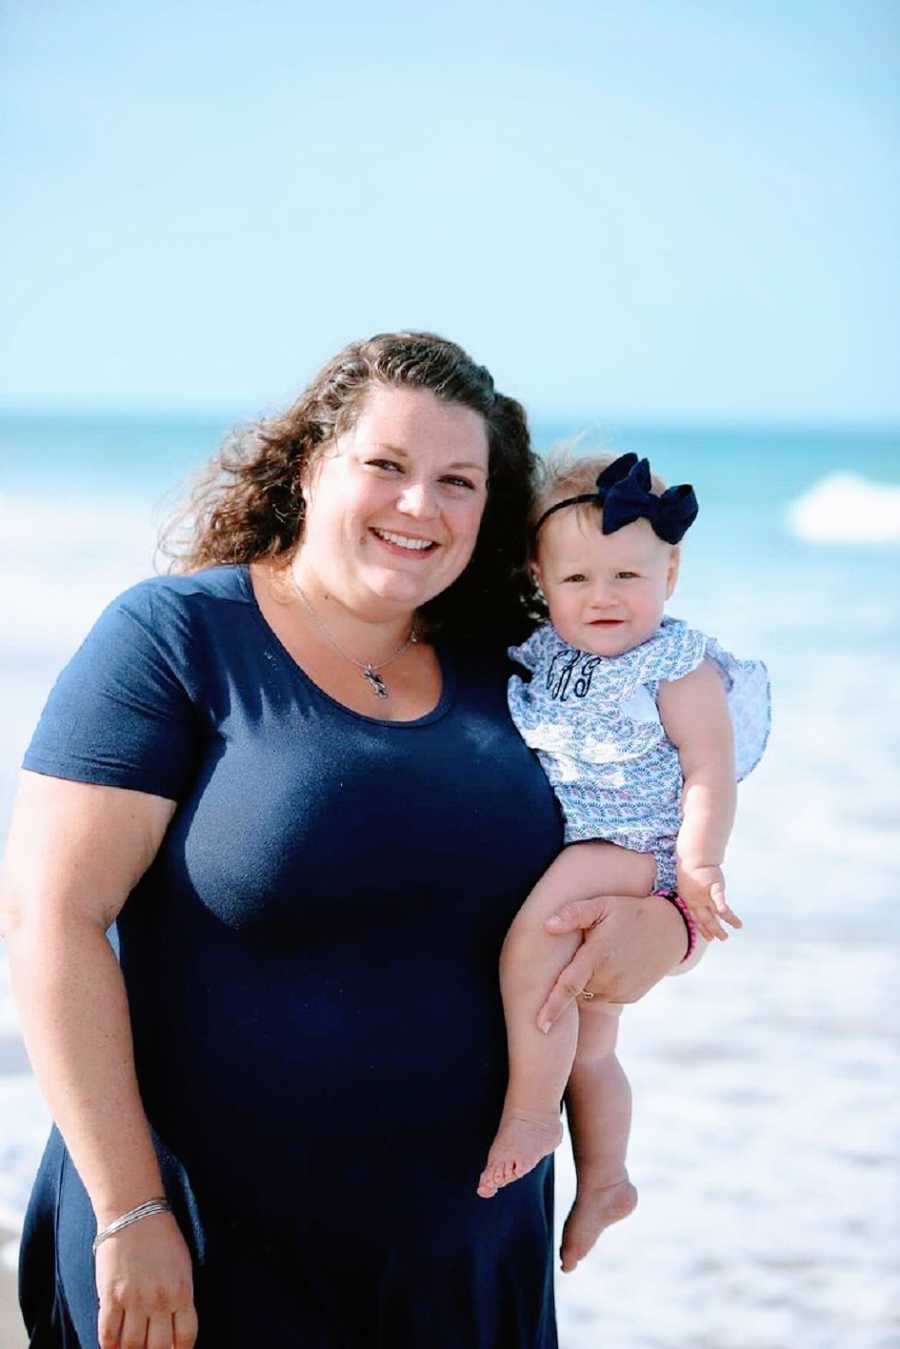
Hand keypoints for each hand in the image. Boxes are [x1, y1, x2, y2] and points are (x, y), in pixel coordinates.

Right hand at [95, 1211, 197, 1348]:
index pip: (185, 1337)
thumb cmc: (162, 1237)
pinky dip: (109, 1347)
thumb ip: (180, 1297)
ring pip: (132, 1347)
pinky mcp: (111, 1296)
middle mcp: (159, 1300)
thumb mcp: (182, 1266)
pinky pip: (107, 1335)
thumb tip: (173, 1328)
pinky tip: (112, 1347)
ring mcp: (133, 1300)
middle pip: (158, 1348)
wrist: (134, 1212)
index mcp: (182, 1292)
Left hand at [536, 892, 689, 1030]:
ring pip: (589, 995)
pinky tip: (611, 965)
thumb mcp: (602, 905)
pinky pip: (605, 997)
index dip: (552, 1007)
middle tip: (581, 953)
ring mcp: (621, 991)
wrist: (670, 929)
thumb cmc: (629, 913)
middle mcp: (609, 980)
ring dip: (586, 982)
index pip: (568, 987)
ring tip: (598, 957)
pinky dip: (601, 986)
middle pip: (575, 989)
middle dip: (570, 979)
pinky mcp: (630, 997)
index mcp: (597, 958)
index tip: (540, 1027)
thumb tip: (547, 925)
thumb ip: (573, 914)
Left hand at [676, 863, 741, 942]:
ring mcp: (705, 894)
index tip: (710, 939)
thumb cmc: (690, 871)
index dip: (703, 930)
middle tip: (723, 938)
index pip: (697, 919)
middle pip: (707, 919)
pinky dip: (722, 906)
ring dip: (727, 920)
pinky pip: (719, 898)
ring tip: (738, 926)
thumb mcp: (688, 886)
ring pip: (716, 911)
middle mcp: (698, 901)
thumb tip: (696, 903)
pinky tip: (725, 913)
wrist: (694, 858)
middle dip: (715, 930)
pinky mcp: (714, 886)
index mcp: (691, 902)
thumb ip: (693, 897)